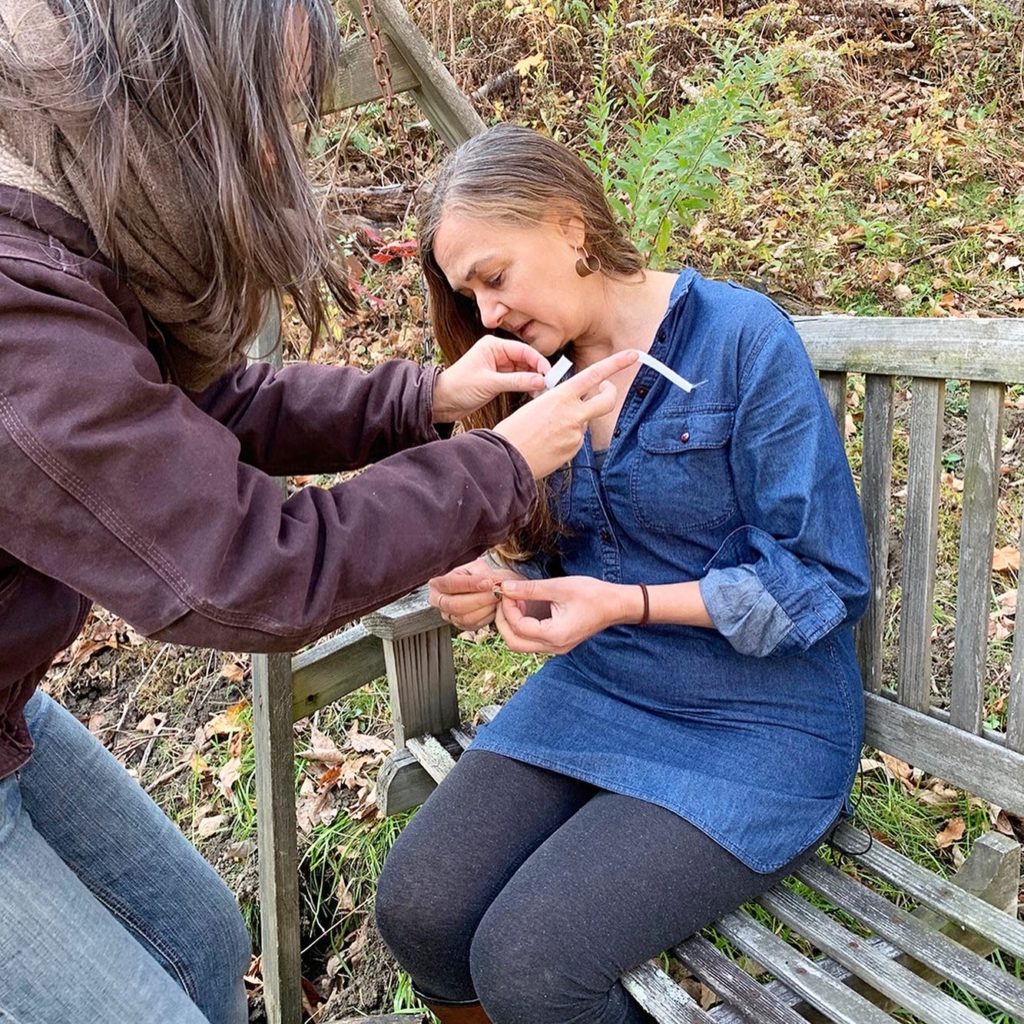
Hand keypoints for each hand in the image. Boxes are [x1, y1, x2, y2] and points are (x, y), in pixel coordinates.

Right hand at [427, 558, 525, 631]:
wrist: (486, 587)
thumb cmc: (478, 576)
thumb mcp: (478, 567)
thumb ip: (484, 573)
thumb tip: (492, 582)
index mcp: (438, 584)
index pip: (450, 584)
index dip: (470, 584)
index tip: (488, 582)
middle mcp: (439, 602)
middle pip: (455, 605)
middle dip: (478, 600)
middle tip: (495, 593)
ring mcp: (449, 616)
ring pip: (465, 617)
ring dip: (485, 608)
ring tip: (497, 598)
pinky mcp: (460, 626)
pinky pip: (473, 625)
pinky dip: (487, 616)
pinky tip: (493, 607)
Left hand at [432, 336, 550, 422]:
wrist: (442, 402)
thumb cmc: (458, 387)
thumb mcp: (489, 383)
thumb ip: (517, 381)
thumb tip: (540, 380)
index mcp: (492, 346)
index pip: (523, 350)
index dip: (538, 361)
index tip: (550, 373)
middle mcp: (497, 354)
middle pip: (525, 360)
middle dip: (538, 372)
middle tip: (550, 384)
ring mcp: (498, 367)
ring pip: (523, 371)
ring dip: (533, 380)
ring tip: (542, 391)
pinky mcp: (497, 380)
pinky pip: (517, 380)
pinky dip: (526, 386)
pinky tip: (533, 393)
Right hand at [492, 349, 638, 479]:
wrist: (506, 459)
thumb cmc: (514, 430)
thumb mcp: (535, 405)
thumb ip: (558, 401)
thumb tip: (568, 404)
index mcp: (561, 397)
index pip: (595, 375)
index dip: (616, 363)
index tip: (633, 355)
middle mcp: (573, 414)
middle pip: (607, 401)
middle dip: (610, 393)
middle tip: (605, 389)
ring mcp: (576, 434)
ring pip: (584, 422)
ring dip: (574, 421)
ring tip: (547, 429)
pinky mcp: (573, 450)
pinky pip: (575, 439)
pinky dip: (566, 438)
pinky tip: (548, 442)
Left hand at [494, 576, 638, 653]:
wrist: (616, 605)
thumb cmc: (592, 595)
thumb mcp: (559, 587)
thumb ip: (530, 589)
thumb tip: (506, 587)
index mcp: (554, 635)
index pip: (518, 627)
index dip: (508, 609)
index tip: (507, 591)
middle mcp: (554, 647)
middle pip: (515, 643)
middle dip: (504, 622)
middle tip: (504, 600)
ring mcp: (556, 647)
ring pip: (522, 644)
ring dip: (513, 624)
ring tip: (516, 602)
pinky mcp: (558, 642)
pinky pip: (533, 639)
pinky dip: (524, 626)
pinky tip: (527, 607)